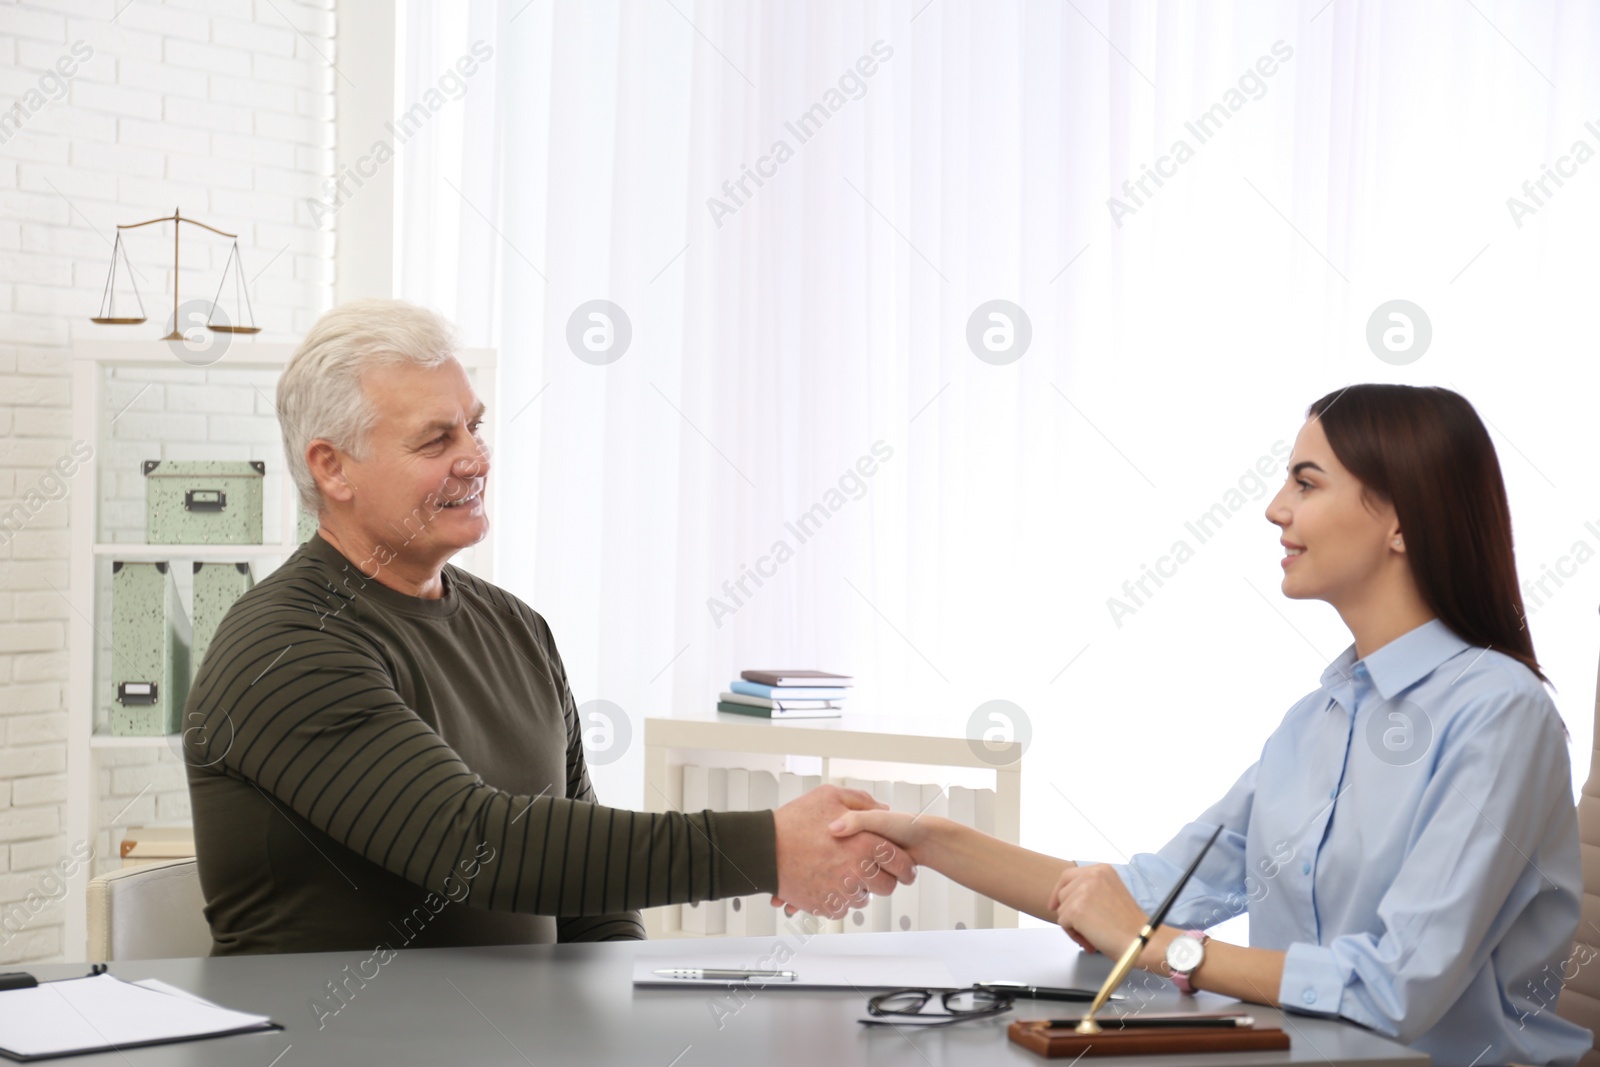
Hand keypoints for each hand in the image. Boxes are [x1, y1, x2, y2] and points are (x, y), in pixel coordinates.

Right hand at [770, 785, 916, 918]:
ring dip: (858, 889)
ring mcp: (840, 891)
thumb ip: (862, 802)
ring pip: (863, 899)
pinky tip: (827, 882)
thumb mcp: (829, 796)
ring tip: (841, 873)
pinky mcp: (824, 906)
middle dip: (882, 879)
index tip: (905, 869)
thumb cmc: (794, 822)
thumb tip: (883, 809)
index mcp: (864, 843)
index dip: (906, 866)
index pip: (901, 862)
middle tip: (872, 872)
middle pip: (887, 886)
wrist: (763, 849)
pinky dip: (837, 899)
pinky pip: (842, 909)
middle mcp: (856, 871)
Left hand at [1048, 864, 1157, 965]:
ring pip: (1062, 910)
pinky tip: (1092, 940)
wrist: (1141, 941)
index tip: (1054, 904)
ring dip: (1074, 926)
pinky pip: (1063, 924)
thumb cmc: (1129, 925)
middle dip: (1070, 913)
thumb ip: (1090, 890)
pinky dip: (1074, 935)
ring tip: (1094, 936)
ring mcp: (1082, 890)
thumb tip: (1065, 899)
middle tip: (1086, 929)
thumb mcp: (1110, 894)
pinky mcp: (1075, 908)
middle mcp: (1091, 875)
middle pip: (1062, 893)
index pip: (1068, 876)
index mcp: (1102, 869)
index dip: (1059, 891)